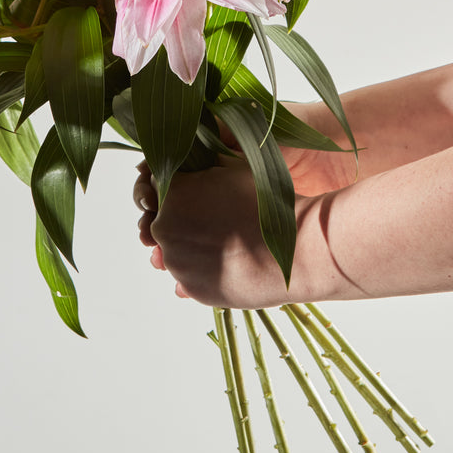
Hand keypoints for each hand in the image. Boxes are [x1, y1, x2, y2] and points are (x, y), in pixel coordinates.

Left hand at [133, 156, 345, 308]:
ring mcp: (176, 261)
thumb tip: (179, 168)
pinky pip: (189, 276)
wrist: (295, 250)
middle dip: (181, 216)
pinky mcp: (191, 288)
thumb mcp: (231, 166)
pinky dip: (203, 269)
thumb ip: (198, 164)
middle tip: (212, 217)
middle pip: (162, 219)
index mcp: (170, 192)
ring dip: (192, 244)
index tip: (195, 190)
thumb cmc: (265, 202)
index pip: (156, 185)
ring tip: (225, 240)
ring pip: (175, 250)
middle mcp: (163, 227)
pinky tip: (227, 260)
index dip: (177, 187)